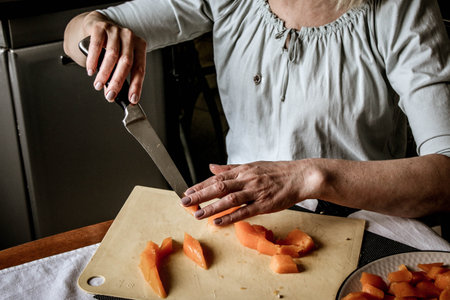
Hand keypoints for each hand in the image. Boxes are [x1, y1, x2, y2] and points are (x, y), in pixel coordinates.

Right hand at [82, 11, 146, 102]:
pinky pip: (97, 45)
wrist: (99, 26)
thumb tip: (113, 93)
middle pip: (126, 62)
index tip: (132, 99)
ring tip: (98, 85)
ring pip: (112, 55)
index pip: (139, 69)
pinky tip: (91, 70)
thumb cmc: (113, 47)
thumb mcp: (120, 60)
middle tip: (111, 94)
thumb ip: (119, 75)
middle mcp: (130, 37)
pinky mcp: (101, 27)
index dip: (136, 85)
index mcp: (140, 46)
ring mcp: (116, 31)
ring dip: (104, 73)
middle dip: (117, 82)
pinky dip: (93, 60)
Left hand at [181, 160, 321, 225]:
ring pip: (229, 199)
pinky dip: (230, 217)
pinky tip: (218, 222)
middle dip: (200, 195)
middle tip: (184, 202)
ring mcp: (255, 192)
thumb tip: (211, 166)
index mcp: (242, 170)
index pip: (217, 178)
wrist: (299, 176)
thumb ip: (230, 168)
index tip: (187, 191)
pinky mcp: (264, 204)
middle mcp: (246, 180)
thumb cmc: (276, 172)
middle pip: (219, 187)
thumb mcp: (251, 165)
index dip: (200, 185)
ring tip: (197, 215)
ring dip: (212, 207)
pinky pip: (245, 211)